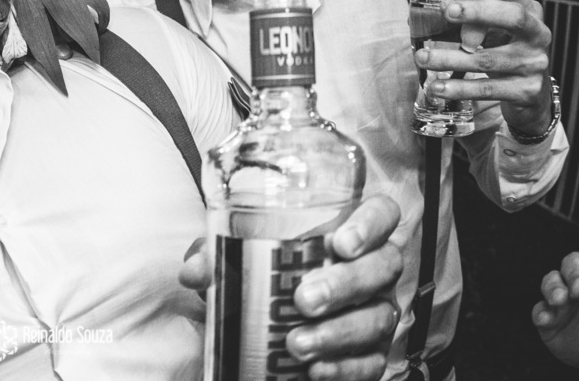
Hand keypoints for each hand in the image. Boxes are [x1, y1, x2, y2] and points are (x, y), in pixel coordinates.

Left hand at [181, 196, 402, 380]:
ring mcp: (377, 310)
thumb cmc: (264, 276)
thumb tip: (195, 271)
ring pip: (377, 318)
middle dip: (345, 283)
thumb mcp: (237, 260)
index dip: (371, 224)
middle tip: (305, 299)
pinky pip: (371, 361)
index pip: (382, 214)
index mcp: (348, 233)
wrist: (266, 327)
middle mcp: (372, 269)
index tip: (341, 243)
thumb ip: (217, 257)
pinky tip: (316, 369)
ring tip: (297, 343)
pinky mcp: (373, 352)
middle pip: (383, 267)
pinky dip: (343, 367)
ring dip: (338, 332)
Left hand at [413, 0, 552, 134]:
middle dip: (477, 13)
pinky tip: (438, 87)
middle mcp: (538, 35)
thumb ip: (469, 19)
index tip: (448, 4)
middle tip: (446, 14)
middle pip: (513, 17)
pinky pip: (486, 88)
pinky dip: (458, 88)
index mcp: (530, 13)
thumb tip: (432, 14)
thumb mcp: (492, 31)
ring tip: (423, 58)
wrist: (530, 95)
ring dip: (449, 58)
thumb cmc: (504, 54)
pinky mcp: (526, 91)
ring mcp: (535, 64)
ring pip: (487, 59)